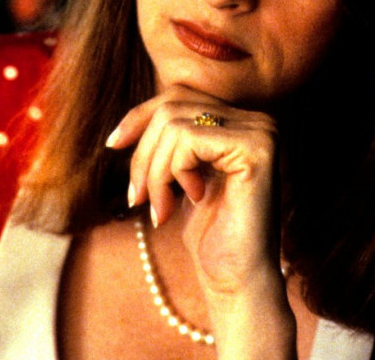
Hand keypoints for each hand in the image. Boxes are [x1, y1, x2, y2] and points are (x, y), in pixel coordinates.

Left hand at [106, 85, 296, 358]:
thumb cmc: (209, 234)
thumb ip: (170, 140)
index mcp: (242, 122)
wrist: (235, 279)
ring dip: (153, 171)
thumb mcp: (181, 175)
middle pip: (172, 107)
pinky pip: (188, 139)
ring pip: (174, 123)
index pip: (179, 96)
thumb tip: (129, 121)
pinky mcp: (256, 148)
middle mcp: (258, 120)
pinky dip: (173, 172)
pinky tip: (191, 200)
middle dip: (144, 155)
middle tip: (138, 199)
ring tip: (159, 208)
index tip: (112, 144)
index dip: (139, 117)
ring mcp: (261, 131)